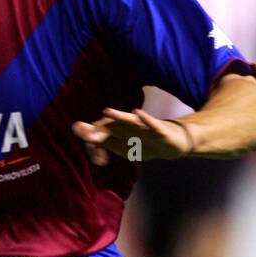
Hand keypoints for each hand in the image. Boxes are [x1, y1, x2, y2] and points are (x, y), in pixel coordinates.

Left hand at [72, 107, 194, 165]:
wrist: (176, 141)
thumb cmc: (148, 141)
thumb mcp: (126, 145)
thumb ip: (106, 141)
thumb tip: (86, 138)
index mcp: (124, 130)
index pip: (105, 130)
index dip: (93, 134)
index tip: (79, 133)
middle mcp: (134, 126)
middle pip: (114, 126)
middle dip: (100, 128)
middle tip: (84, 130)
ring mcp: (147, 128)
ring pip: (131, 123)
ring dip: (119, 117)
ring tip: (106, 111)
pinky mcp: (162, 131)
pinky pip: (153, 124)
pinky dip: (145, 119)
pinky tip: (136, 112)